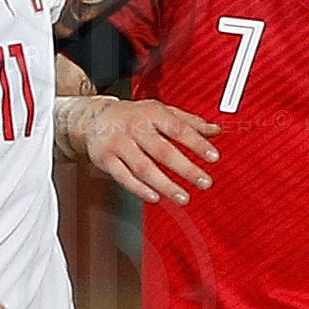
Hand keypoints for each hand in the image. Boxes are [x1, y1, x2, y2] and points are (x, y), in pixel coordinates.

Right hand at [67, 94, 219, 205]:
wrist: (92, 117)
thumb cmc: (132, 116)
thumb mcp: (160, 111)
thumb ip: (188, 121)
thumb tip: (216, 130)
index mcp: (152, 113)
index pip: (178, 129)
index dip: (197, 143)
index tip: (213, 157)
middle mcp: (135, 128)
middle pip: (163, 151)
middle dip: (186, 169)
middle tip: (204, 183)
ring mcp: (119, 144)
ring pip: (144, 167)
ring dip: (165, 185)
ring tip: (183, 197)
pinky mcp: (105, 159)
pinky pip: (123, 177)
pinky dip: (139, 189)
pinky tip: (154, 197)